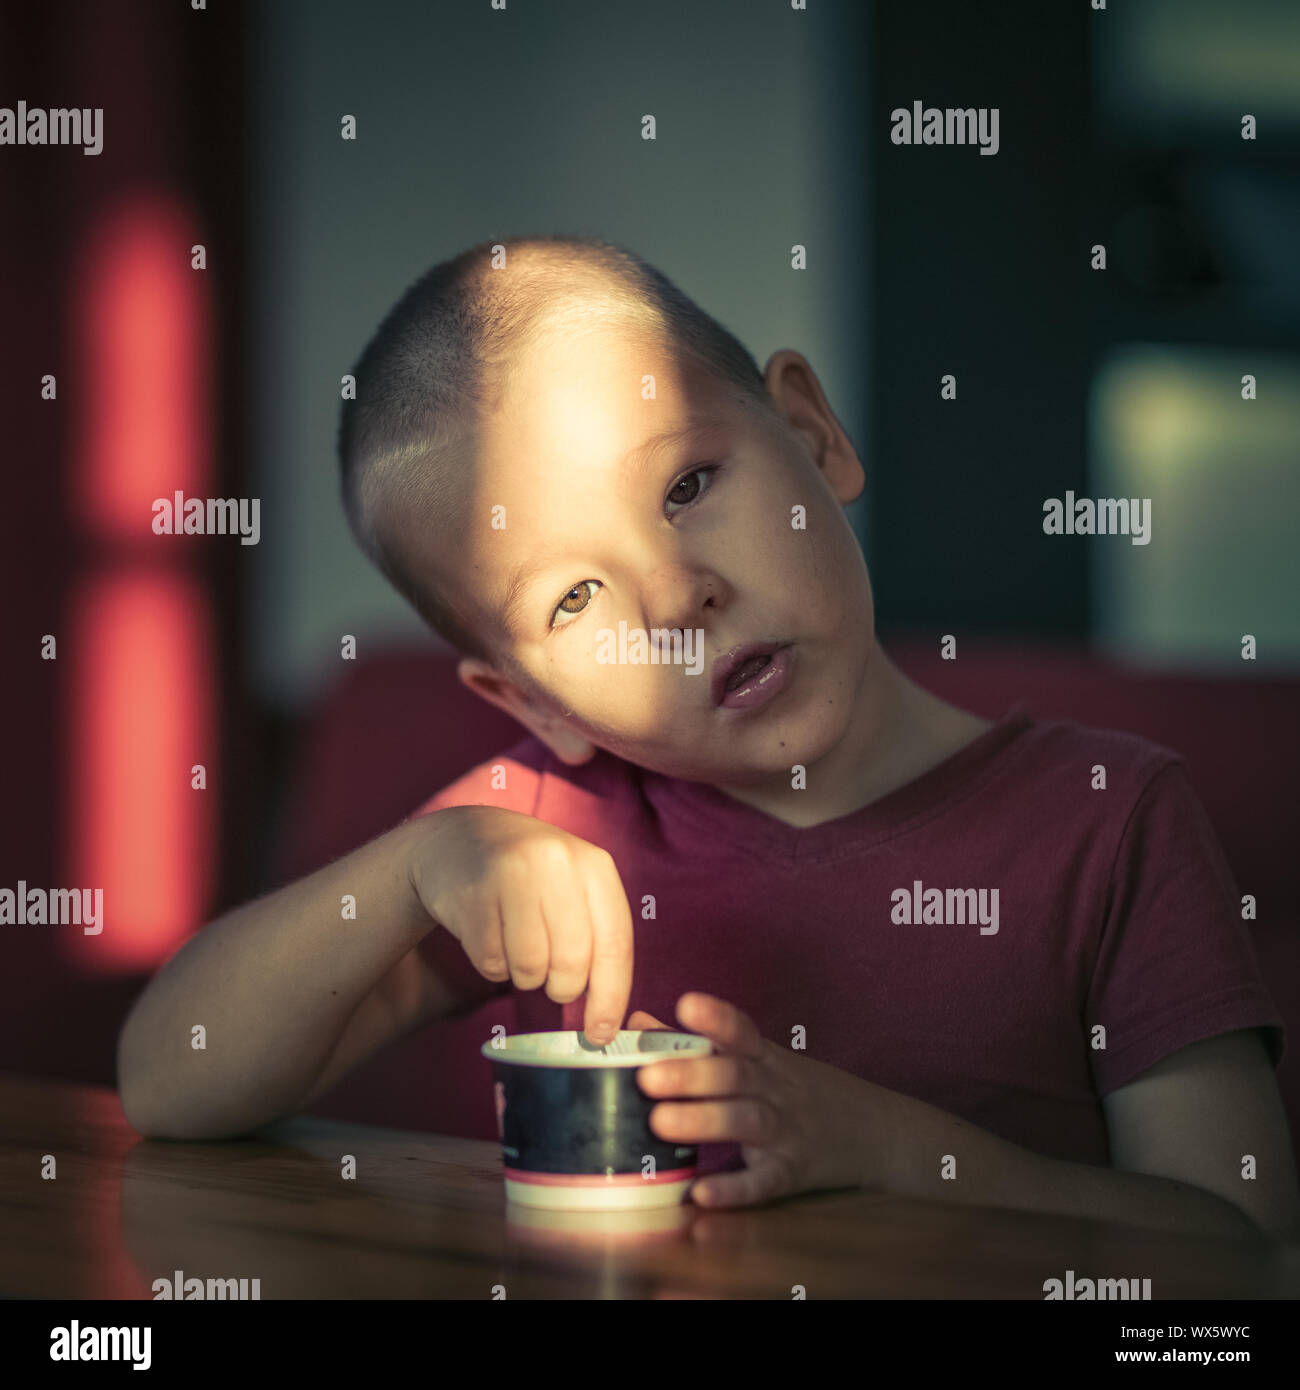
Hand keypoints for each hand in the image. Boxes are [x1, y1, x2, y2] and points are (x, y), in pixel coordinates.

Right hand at [407, 806, 632, 1042]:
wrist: (461, 839)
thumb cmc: (530, 877)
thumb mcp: (574, 888)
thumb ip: (597, 937)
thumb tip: (606, 1020)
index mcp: (595, 865)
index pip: (615, 945)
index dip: (611, 998)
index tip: (602, 1034)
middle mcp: (557, 862)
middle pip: (571, 964)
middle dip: (561, 988)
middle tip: (550, 979)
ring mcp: (512, 874)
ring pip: (530, 968)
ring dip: (524, 976)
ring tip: (518, 946)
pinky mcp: (472, 893)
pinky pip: (491, 963)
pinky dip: (492, 965)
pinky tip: (489, 934)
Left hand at [631, 992, 894, 1206]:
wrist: (876, 1132)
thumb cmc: (798, 1091)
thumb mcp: (758, 1060)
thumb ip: (697, 1043)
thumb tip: (637, 1024)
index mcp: (766, 1058)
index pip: (742, 1031)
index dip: (715, 1017)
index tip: (686, 1004)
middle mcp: (777, 1089)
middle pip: (736, 1074)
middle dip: (691, 1074)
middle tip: (648, 1077)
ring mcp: (788, 1130)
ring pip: (747, 1121)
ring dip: (704, 1121)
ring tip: (660, 1123)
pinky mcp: (795, 1172)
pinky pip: (765, 1181)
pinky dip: (735, 1189)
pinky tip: (701, 1193)